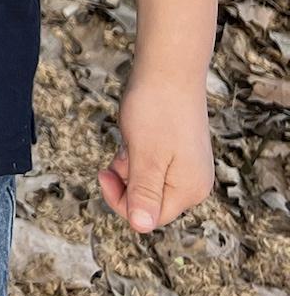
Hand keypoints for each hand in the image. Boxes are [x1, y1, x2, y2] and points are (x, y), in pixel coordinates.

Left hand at [97, 68, 214, 233]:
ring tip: (131, 137)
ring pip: (144, 180)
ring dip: (128, 164)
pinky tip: (135, 132)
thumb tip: (141, 227)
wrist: (169, 68)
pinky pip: (149, 163)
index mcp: (189, 190)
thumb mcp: (145, 156)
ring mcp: (186, 166)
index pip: (148, 218)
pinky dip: (136, 152)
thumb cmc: (157, 110)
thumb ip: (143, 193)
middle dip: (125, 180)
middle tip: (121, 152)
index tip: (104, 172)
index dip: (120, 201)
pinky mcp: (177, 151)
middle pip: (146, 201)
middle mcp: (192, 183)